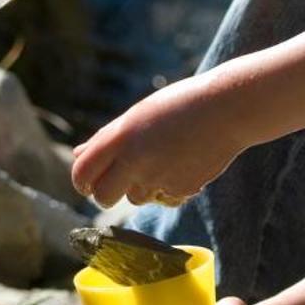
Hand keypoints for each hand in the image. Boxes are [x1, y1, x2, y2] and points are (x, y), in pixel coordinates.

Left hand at [70, 74, 247, 207]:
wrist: (226, 109)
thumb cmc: (179, 106)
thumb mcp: (138, 116)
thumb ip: (106, 138)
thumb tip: (78, 155)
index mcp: (121, 136)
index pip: (82, 173)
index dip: (82, 182)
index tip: (89, 182)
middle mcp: (136, 159)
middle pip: (103, 197)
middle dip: (106, 195)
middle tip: (117, 184)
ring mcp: (159, 177)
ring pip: (136, 198)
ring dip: (142, 187)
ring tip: (163, 159)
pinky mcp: (181, 190)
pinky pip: (164, 198)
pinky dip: (169, 188)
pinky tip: (183, 164)